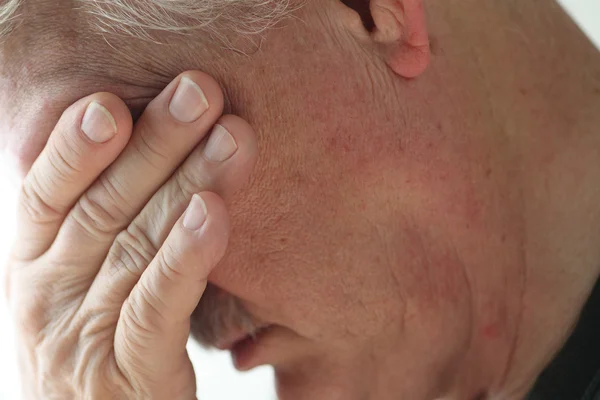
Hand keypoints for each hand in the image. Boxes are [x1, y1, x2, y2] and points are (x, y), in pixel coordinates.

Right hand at [4, 72, 257, 398]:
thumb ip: (109, 232)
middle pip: (103, 207)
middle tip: (200, 91)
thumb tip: (156, 158)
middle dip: (156, 144)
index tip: (115, 100)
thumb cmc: (101, 346)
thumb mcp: (88, 284)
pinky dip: (185, 257)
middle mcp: (47, 297)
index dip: (75, 146)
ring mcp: (82, 339)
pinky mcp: (131, 376)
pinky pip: (157, 307)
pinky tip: (213, 213)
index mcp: (34, 267)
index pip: (46, 194)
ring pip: (136, 247)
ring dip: (187, 184)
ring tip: (230, 136)